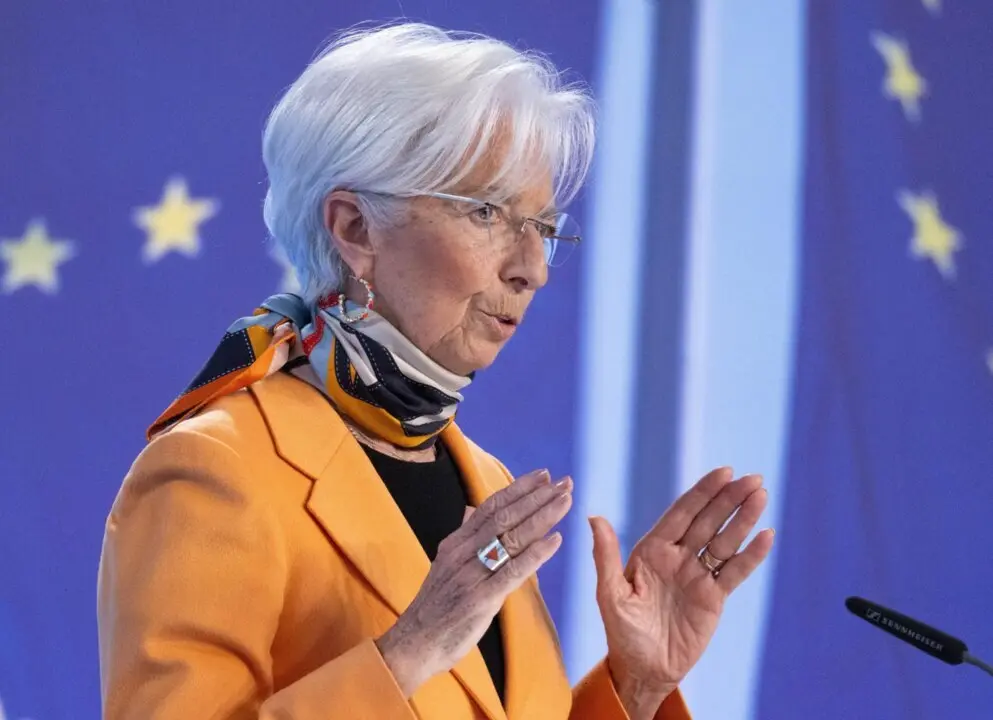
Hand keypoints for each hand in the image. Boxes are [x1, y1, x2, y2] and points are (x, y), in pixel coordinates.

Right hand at [376, 469, 572, 696]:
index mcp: (455, 542)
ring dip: (542, 517)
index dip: (518, 489)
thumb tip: (472, 511)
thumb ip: (464, 538)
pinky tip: (555, 540)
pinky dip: (536, 554)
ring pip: (511, 538)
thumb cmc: (436, 606)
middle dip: (537, 497)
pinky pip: (513, 571)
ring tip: (565, 501)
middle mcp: (462, 552)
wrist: (415, 643)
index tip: (543, 474)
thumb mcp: (446, 564)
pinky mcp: (481, 598)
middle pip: (505, 516)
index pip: (490, 506)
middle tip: (564, 482)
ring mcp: (471, 574)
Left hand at [590, 468, 773, 719]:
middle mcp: (677, 557)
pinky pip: (735, 572)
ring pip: (725, 541)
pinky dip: (752, 555)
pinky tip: (767, 535)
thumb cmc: (621, 632)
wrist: (643, 670)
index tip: (723, 471)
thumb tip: (593, 516)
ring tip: (762, 495)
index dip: (702, 492)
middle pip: (708, 521)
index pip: (681, 513)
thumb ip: (605, 556)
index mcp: (652, 550)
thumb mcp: (610, 594)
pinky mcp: (714, 598)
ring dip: (743, 519)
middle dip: (729, 498)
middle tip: (753, 478)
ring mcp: (698, 575)